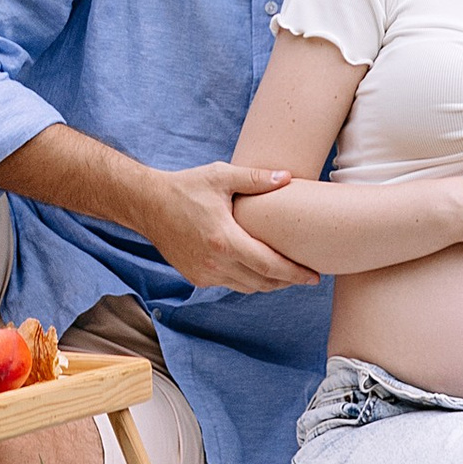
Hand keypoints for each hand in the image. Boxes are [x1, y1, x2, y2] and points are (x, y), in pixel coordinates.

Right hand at [139, 163, 317, 292]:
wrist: (148, 204)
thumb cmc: (186, 186)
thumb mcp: (221, 176)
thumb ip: (255, 178)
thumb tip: (287, 178)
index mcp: (225, 241)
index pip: (270, 266)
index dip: (295, 274)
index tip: (314, 276)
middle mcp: (215, 264)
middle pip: (262, 282)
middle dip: (286, 281)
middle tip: (305, 274)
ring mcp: (204, 274)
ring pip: (246, 287)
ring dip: (267, 283)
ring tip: (284, 272)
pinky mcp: (196, 277)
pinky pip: (229, 284)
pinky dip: (246, 280)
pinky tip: (255, 267)